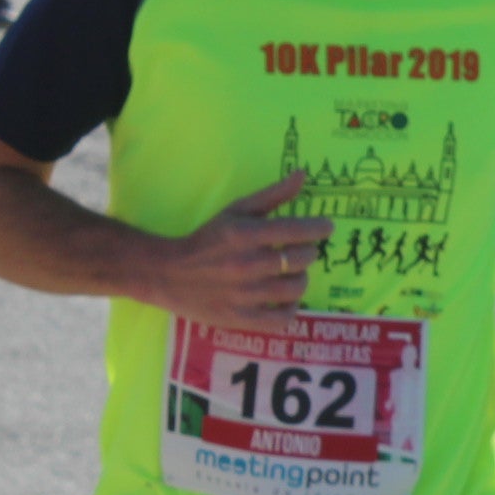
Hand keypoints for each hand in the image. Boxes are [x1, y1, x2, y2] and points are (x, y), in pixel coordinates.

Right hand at [141, 174, 333, 332]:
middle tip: (301, 251)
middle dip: (308, 252)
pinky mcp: (240, 319)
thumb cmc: (207, 239)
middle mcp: (247, 264)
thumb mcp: (236, 210)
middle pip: (301, 259)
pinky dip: (290, 308)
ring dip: (301, 279)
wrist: (168, 274)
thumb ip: (272, 194)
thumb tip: (303, 175)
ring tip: (292, 274)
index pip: (296, 230)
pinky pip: (283, 319)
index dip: (319, 228)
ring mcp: (244, 295)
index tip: (326, 228)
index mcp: (245, 234)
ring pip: (296, 288)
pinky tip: (284, 299)